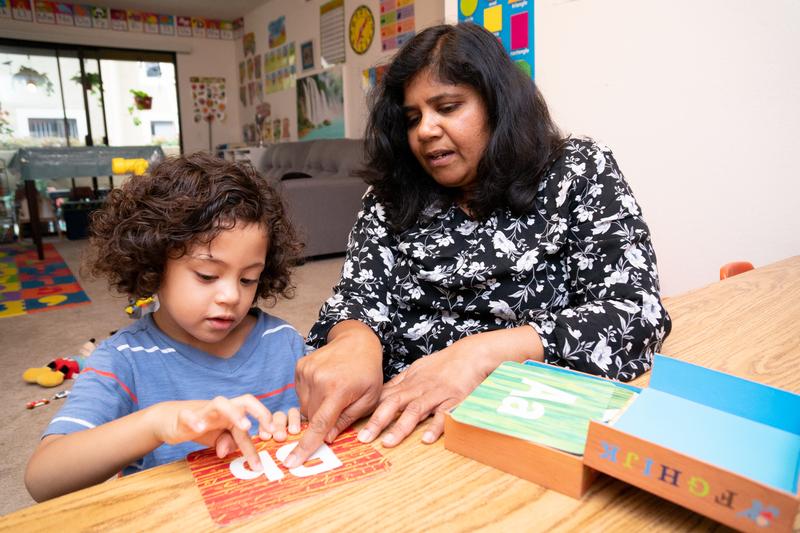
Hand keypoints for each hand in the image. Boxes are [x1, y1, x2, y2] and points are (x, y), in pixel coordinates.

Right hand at [152, 395, 283, 469]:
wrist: (171, 420)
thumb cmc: (203, 427)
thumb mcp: (219, 439)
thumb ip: (230, 443)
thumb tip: (227, 451)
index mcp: (234, 413)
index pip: (252, 422)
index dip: (262, 435)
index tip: (276, 442)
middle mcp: (222, 409)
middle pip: (245, 400)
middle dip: (260, 411)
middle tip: (269, 428)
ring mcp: (204, 410)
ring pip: (221, 403)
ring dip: (234, 413)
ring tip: (245, 426)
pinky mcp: (184, 416)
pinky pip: (189, 415)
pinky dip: (194, 420)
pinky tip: (199, 429)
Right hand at [283, 321, 382, 467]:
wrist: (357, 341)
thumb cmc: (367, 372)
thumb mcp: (369, 398)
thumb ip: (348, 419)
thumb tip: (327, 439)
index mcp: (337, 390)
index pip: (318, 424)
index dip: (305, 446)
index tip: (291, 463)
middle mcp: (318, 380)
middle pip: (311, 416)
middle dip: (322, 419)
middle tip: (338, 406)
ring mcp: (306, 371)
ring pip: (304, 406)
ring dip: (316, 406)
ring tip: (334, 391)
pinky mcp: (300, 366)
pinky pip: (300, 392)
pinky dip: (311, 394)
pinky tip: (326, 384)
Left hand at [358, 326, 543, 446]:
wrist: (471, 354)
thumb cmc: (443, 364)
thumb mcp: (417, 369)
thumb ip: (399, 383)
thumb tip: (380, 394)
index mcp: (408, 383)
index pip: (383, 397)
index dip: (367, 411)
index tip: (352, 424)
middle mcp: (419, 389)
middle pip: (394, 403)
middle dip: (377, 421)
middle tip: (363, 439)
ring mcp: (436, 395)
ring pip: (415, 410)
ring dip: (401, 427)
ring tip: (388, 443)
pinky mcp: (454, 400)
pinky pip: (444, 415)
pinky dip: (435, 427)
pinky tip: (426, 439)